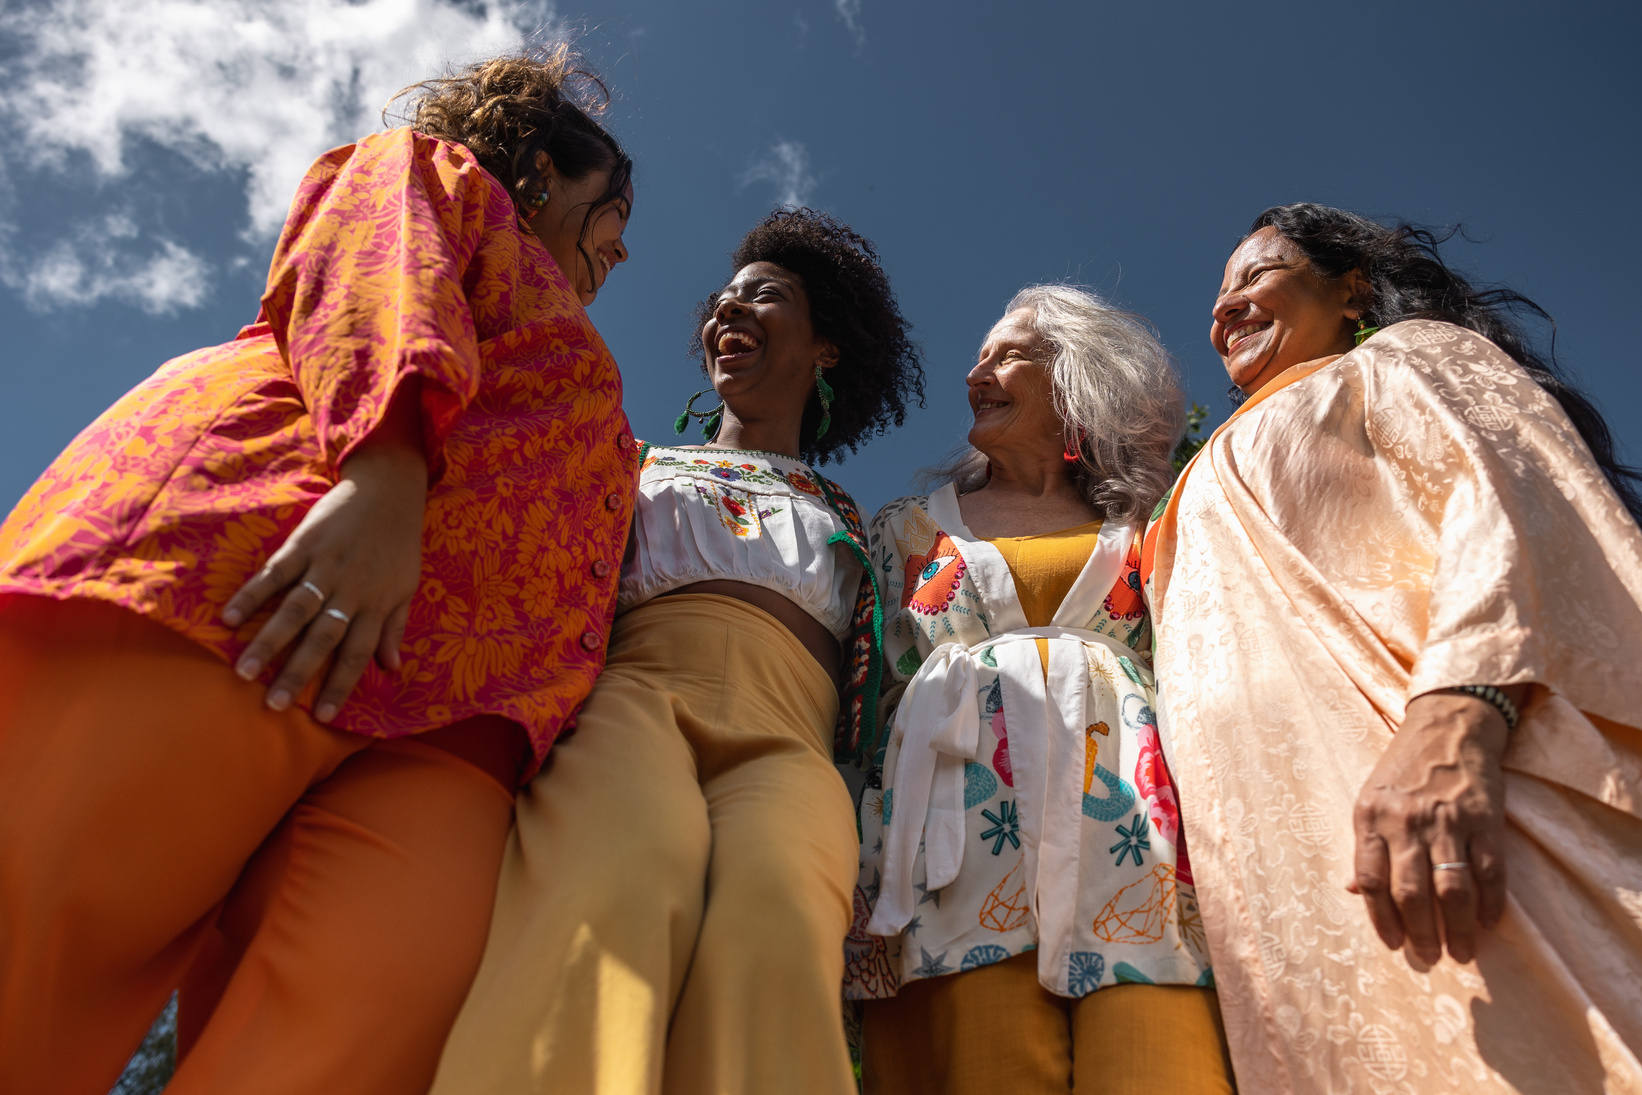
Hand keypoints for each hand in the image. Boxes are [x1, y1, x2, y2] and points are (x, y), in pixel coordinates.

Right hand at [223, 386, 427, 721]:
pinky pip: (274, 573)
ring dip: (268, 642)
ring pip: (294, 611)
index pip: (357, 653)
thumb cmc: (398, 542)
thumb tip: (391, 669)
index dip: (340, 685)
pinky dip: (252, 595)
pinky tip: (228, 618)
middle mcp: (350, 590)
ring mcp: (325, 567)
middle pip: (321, 638)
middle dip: (297, 674)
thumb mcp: (407, 586)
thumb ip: (395, 626)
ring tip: (243, 672)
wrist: (389, 488)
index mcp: (376, 604)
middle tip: (272, 705)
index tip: (321, 716)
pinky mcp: (303, 545)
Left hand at [1348, 687, 1521, 963]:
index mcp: (1371, 817)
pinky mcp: (1485, 820)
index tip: (1394, 944)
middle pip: (1411, 893)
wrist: (1448, 725)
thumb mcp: (1370, 798)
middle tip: (1429, 958)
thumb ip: (1365, 845)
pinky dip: (1490, 904)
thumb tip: (1353, 891)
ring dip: (1457, 930)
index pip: (1370, 880)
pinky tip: (1487, 923)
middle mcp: (1406, 822)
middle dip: (1420, 934)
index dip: (1381, 919)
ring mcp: (1447, 822)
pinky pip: (1490, 873)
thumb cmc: (1404, 767)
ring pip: (1452, 890)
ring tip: (1460, 953)